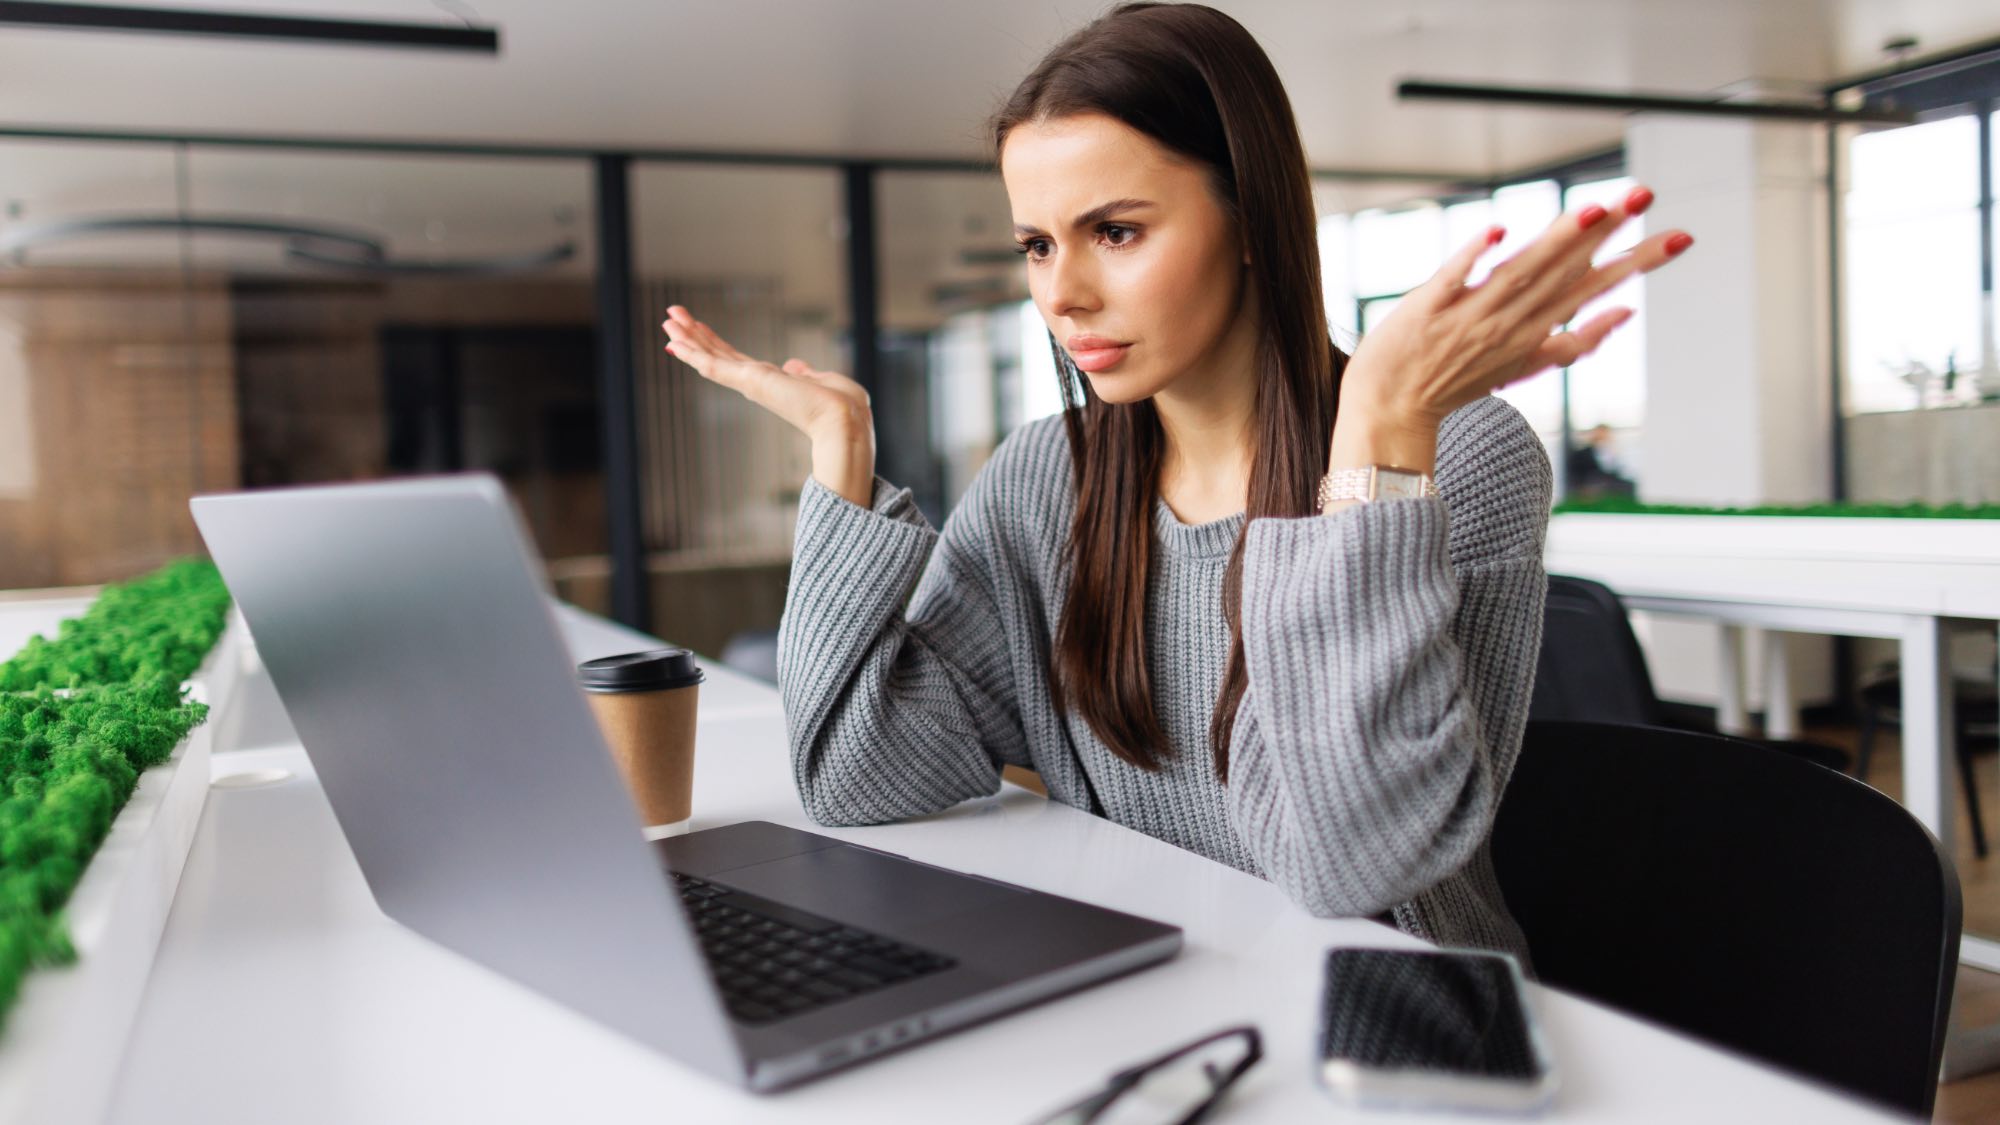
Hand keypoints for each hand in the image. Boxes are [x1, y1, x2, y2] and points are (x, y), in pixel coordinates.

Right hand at [660, 305, 875, 505]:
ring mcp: (750, 383)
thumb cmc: (843, 407)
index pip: (736, 360)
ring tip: (666, 320)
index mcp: (773, 382)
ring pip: (710, 358)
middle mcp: (757, 383)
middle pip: (717, 354)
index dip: (716, 344)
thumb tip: (794, 365)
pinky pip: (713, 367)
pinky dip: (693, 354)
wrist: (844, 421)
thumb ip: (806, 373)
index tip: (699, 330)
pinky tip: (674, 343)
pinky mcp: (748, 382)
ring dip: (687, 339)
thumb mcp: (824, 380)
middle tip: (671, 316)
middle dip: (694, 335)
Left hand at [1339, 185, 1691, 436]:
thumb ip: (1579, 340)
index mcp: (1536, 330)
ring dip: (1556, 241)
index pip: (1595, 287)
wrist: (1392, 408)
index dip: (1638, 263)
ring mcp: (1471, 315)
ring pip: (1522, 272)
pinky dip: (1474, 257)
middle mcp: (1510, 322)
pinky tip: (1498, 232)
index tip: (1682, 237)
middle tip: (1646, 196)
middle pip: (1567, 271)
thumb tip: (1627, 311)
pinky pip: (1455, 278)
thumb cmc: (1458, 380)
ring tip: (1593, 209)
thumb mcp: (1527, 366)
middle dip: (1609, 234)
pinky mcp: (1429, 308)